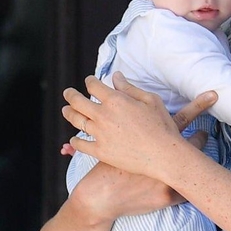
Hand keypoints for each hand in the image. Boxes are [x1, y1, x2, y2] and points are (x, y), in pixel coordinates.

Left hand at [61, 72, 216, 177]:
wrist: (164, 154)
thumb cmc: (161, 125)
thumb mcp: (150, 100)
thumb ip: (129, 88)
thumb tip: (115, 76)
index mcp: (115, 100)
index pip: (94, 86)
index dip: (89, 81)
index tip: (89, 81)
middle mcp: (103, 115)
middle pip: (78, 102)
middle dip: (70, 95)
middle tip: (67, 93)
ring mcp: (100, 134)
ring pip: (76, 121)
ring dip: (69, 113)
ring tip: (66, 110)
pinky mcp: (100, 152)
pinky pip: (81, 145)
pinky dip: (75, 141)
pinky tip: (73, 139)